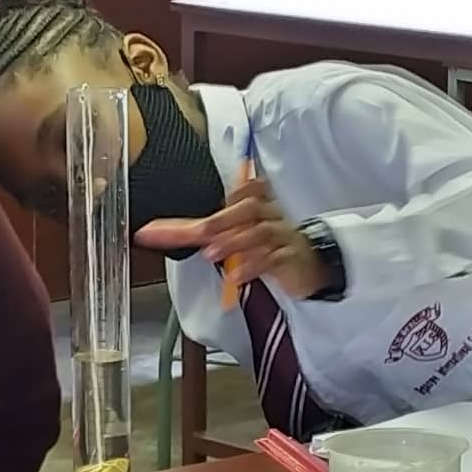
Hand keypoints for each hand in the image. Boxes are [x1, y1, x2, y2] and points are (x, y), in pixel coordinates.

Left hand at [135, 178, 328, 299]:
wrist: (311, 266)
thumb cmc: (269, 246)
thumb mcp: (233, 236)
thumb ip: (202, 232)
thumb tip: (160, 231)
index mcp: (256, 202)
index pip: (236, 194)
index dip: (211, 204)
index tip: (195, 219)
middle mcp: (270, 213)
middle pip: (248, 207)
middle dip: (220, 221)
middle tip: (198, 235)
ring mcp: (283, 234)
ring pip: (261, 231)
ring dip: (234, 241)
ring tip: (211, 255)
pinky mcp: (291, 257)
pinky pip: (274, 258)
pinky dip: (254, 266)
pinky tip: (236, 277)